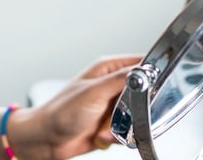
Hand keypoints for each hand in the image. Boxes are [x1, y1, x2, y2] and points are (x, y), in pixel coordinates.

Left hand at [9, 55, 141, 158]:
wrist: (46, 139)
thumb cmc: (60, 112)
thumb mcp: (94, 92)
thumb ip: (121, 80)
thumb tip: (146, 72)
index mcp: (107, 69)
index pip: (141, 64)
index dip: (152, 75)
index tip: (155, 88)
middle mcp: (111, 85)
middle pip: (145, 94)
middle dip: (135, 110)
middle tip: (121, 114)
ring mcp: (112, 106)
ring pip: (138, 116)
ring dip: (124, 126)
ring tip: (105, 127)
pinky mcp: (111, 124)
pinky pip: (129, 131)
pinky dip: (118, 137)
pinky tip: (102, 136)